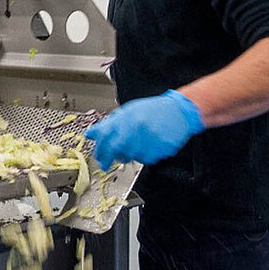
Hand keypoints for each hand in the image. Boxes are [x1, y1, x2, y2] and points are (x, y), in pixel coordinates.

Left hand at [84, 90, 205, 168]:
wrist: (179, 111)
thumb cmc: (153, 110)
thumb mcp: (127, 112)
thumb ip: (107, 125)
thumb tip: (89, 134)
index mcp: (127, 120)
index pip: (107, 141)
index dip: (101, 152)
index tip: (100, 159)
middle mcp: (138, 131)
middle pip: (119, 152)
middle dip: (113, 157)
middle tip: (114, 157)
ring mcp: (150, 141)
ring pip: (132, 157)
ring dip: (131, 154)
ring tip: (138, 142)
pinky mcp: (161, 151)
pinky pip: (147, 159)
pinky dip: (145, 155)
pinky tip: (149, 144)